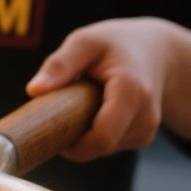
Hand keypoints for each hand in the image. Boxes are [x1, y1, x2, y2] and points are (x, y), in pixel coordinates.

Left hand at [26, 17, 175, 161]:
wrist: (156, 51)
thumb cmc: (116, 43)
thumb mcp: (85, 42)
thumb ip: (60, 65)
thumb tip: (34, 90)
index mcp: (131, 91)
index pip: (103, 138)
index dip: (74, 145)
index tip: (53, 128)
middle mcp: (145, 115)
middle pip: (101, 146)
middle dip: (76, 136)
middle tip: (66, 107)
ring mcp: (148, 129)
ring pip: (105, 148)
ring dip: (87, 133)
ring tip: (87, 101)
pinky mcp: (144, 136)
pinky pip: (112, 145)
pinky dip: (98, 132)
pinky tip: (99, 108)